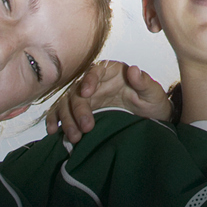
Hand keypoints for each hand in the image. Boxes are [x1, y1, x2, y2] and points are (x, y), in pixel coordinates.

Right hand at [45, 60, 171, 138]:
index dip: (89, 80)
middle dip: (78, 109)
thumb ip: (143, 82)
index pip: (96, 70)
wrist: (151, 120)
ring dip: (66, 119)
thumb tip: (133, 69)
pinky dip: (55, 120)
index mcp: (112, 72)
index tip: (87, 93)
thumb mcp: (153, 93)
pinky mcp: (81, 112)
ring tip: (74, 137)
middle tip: (85, 128)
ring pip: (68, 103)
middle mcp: (95, 82)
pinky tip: (52, 131)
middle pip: (78, 91)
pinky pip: (62, 114)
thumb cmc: (153, 102)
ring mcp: (87, 97)